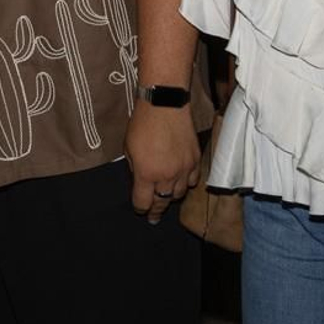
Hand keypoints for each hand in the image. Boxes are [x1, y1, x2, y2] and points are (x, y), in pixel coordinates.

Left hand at [124, 101, 200, 222]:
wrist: (165, 105)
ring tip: (166, 197)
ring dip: (171, 197)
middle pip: (162, 202)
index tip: (140, 209)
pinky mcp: (195, 161)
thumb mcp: (128, 148)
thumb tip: (139, 180)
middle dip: (156, 210)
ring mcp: (183, 169)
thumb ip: (134, 168)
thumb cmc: (141, 124)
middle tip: (154, 217)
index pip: (143, 203)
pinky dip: (185, 183)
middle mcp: (166, 176)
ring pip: (179, 194)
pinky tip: (181, 182)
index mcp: (146, 174)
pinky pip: (192, 181)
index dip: (140, 208)